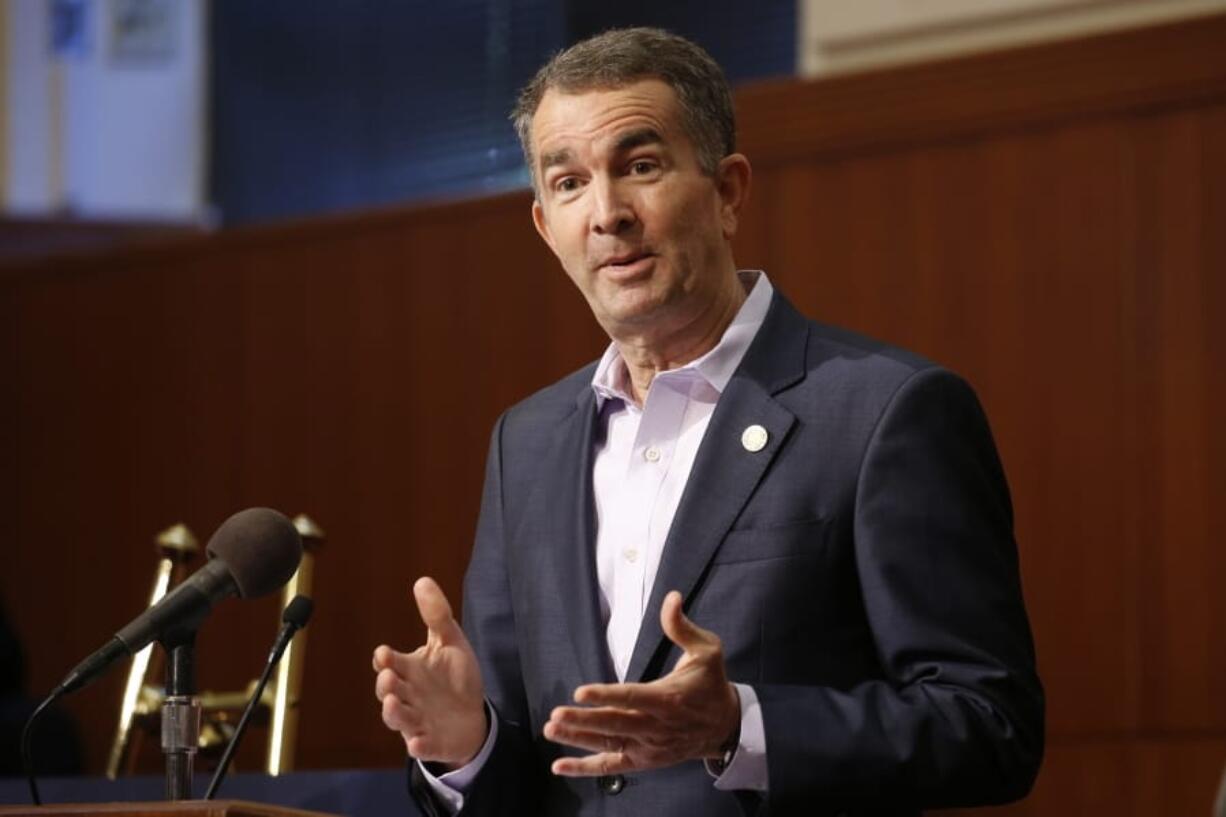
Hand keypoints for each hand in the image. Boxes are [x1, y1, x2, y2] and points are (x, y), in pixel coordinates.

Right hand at [373, 576, 486, 766]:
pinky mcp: (430, 742)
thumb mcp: (450, 642)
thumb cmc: (454, 677)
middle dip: (386, 685)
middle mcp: (408, 695)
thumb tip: (422, 580)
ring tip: (394, 703)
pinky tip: (417, 743)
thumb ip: (437, 615)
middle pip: (389, 691)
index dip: (385, 659)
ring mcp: (417, 720)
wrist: (472, 716)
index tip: (385, 653)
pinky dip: (418, 745)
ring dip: (394, 712)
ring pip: (398, 719)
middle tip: (388, 677)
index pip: (390, 663)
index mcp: (410, 670)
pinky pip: (420, 746)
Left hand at [544, 590, 739, 775]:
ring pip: (609, 744)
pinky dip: (585, 769)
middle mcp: (656, 727)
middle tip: (556, 715)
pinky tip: (559, 766)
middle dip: (583, 721)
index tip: (580, 692)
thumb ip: (682, 627)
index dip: (605, 695)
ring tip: (551, 730)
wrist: (725, 726)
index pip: (631, 697)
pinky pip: (611, 766)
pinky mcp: (643, 760)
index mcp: (668, 699)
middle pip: (614, 724)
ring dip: (579, 740)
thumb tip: (671, 597)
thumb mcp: (707, 650)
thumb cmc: (711, 683)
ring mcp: (648, 747)